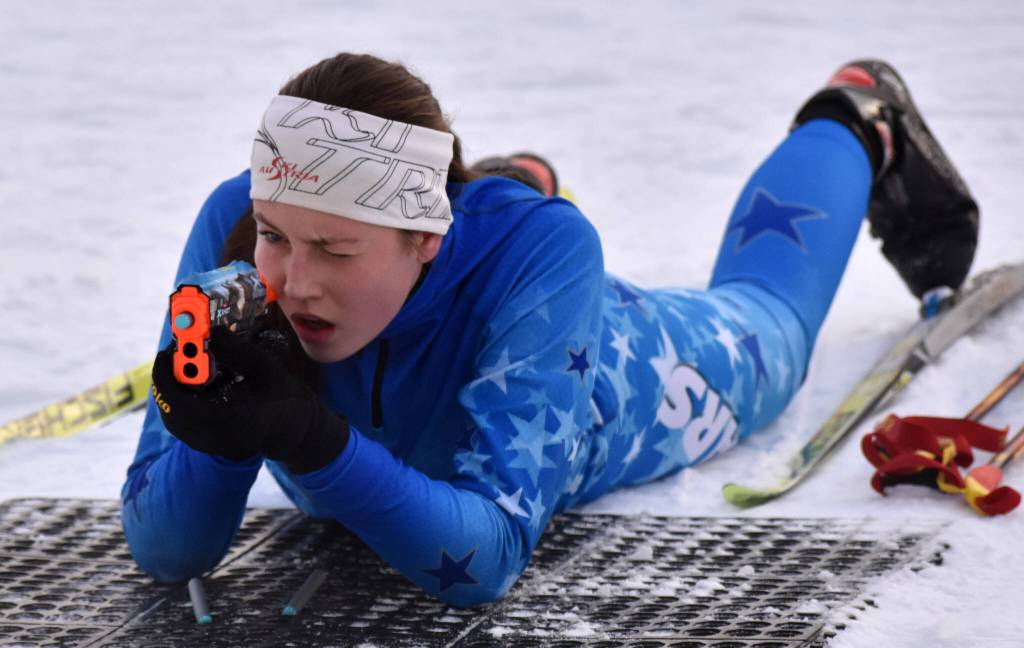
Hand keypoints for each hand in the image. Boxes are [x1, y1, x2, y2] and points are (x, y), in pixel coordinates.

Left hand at [151, 328, 347, 473]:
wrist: (295, 428)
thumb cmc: (283, 395)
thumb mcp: (265, 367)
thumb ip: (236, 350)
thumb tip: (209, 331)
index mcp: (229, 418)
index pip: (181, 402)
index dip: (166, 377)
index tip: (164, 353)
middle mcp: (216, 437)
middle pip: (173, 411)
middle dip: (168, 381)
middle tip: (171, 356)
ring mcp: (211, 445)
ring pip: (174, 420)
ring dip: (172, 393)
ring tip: (180, 369)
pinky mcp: (209, 446)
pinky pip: (183, 426)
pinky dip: (180, 405)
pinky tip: (191, 387)